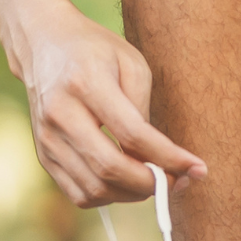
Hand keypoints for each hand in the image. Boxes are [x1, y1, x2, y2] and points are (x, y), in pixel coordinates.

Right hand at [12, 4, 204, 206]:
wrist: (43, 43)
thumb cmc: (96, 52)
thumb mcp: (131, 64)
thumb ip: (143, 109)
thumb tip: (155, 158)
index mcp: (85, 83)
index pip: (132, 134)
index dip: (169, 158)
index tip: (197, 169)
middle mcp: (60, 113)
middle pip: (110, 168)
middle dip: (152, 183)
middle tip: (179, 181)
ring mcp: (47, 137)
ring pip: (94, 188)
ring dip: (133, 195)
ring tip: (155, 181)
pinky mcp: (43, 154)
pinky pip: (79, 194)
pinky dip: (110, 197)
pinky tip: (127, 182)